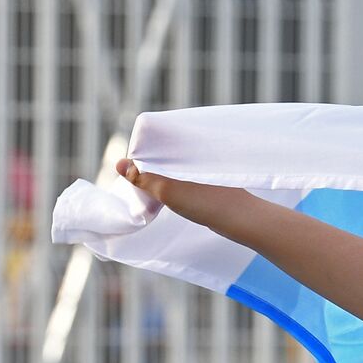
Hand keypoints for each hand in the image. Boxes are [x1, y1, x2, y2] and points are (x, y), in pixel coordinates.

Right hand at [116, 159, 251, 229]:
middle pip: (166, 155)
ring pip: (177, 168)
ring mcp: (205, 170)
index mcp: (189, 148)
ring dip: (163, 176)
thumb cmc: (207, 203)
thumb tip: (119, 164)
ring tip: (148, 186)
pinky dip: (175, 184)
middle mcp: (198, 155)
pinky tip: (169, 194)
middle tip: (134, 178)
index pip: (159, 141)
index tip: (129, 164)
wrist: (243, 221)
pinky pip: (186, 179)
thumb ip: (145, 179)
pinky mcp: (210, 183)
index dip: (143, 150)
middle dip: (151, 164)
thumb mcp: (169, 191)